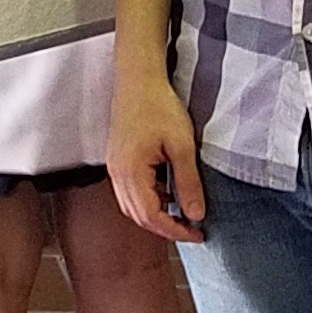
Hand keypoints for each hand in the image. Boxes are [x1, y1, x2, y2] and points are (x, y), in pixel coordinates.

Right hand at [108, 69, 206, 242]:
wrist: (138, 79)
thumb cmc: (158, 106)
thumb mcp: (182, 146)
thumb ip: (188, 183)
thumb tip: (196, 215)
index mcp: (130, 171)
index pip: (151, 216)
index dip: (175, 231)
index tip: (197, 233)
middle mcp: (117, 172)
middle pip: (138, 215)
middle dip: (165, 228)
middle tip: (192, 229)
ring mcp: (114, 165)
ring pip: (131, 205)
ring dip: (155, 215)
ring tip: (181, 214)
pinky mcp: (117, 158)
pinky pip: (129, 191)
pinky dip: (148, 200)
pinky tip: (166, 193)